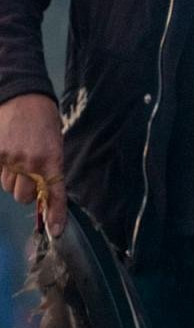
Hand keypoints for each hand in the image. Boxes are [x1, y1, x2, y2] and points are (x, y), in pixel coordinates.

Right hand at [0, 93, 65, 236]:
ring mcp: (9, 159)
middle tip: (29, 176)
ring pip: (8, 187)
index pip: (55, 194)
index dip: (55, 214)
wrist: (24, 96)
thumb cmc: (44, 120)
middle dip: (27, 191)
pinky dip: (2, 169)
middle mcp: (30, 163)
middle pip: (24, 196)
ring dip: (13, 179)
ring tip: (17, 159)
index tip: (55, 231)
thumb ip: (49, 167)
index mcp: (51, 160)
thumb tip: (44, 189)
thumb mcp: (55, 144)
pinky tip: (7, 155)